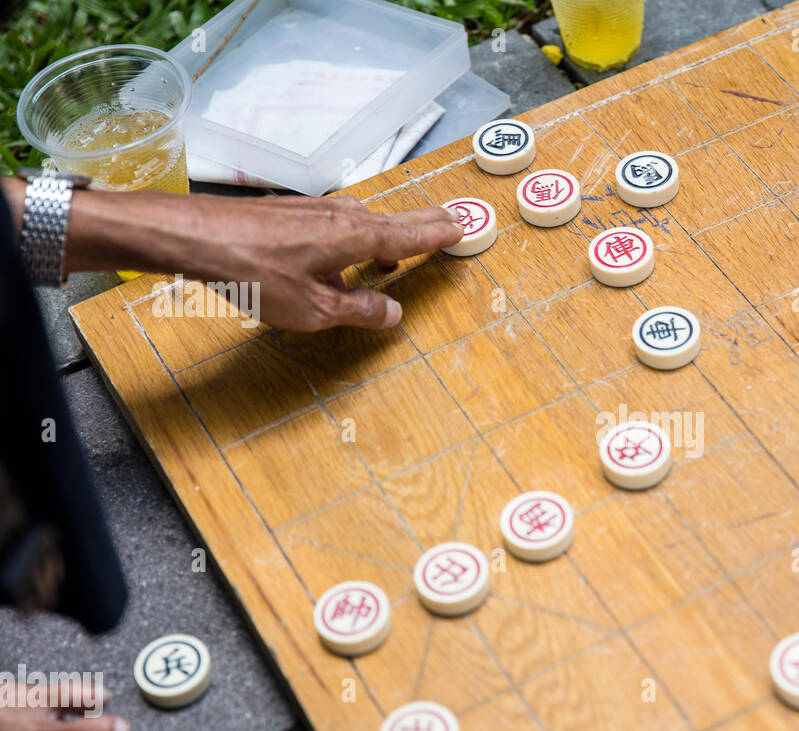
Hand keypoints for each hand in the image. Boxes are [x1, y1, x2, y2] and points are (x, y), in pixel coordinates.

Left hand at [3, 179, 463, 331]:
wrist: (196, 237)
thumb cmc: (256, 273)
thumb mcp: (314, 308)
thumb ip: (358, 311)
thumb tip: (392, 313)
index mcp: (358, 237)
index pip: (412, 234)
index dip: (439, 232)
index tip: (464, 226)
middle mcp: (342, 216)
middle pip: (392, 220)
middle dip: (421, 223)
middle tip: (447, 220)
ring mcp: (315, 211)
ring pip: (363, 222)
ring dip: (384, 234)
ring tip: (396, 250)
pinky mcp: (290, 214)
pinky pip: (336, 224)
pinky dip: (353, 237)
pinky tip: (339, 256)